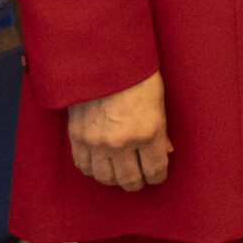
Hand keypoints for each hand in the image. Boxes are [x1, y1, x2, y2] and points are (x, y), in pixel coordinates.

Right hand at [67, 70, 170, 191]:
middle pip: (129, 179)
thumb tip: (165, 151)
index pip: (155, 169)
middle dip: (137, 183)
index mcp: (147, 132)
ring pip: (105, 177)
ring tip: (120, 175)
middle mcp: (121, 142)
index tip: (158, 177)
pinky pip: (83, 165)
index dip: (158, 177)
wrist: (102, 59)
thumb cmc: (137, 75)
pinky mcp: (77, 137)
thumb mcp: (159, 101)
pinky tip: (100, 166)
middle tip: (139, 180)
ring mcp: (97, 142)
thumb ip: (161, 131)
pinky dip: (93, 170)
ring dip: (114, 179)